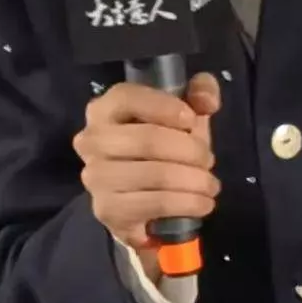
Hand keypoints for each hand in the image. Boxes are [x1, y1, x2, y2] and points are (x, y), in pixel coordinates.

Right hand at [74, 73, 221, 259]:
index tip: (192, 120)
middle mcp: (92, 141)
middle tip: (208, 159)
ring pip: (156, 174)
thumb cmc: (165, 144)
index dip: (165, 106)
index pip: (129, 98)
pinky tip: (202, 203)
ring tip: (209, 184)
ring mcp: (96, 178)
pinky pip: (156, 204)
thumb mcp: (185, 111)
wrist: (145, 198)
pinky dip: (187, 203)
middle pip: (148, 140)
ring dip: (194, 180)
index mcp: (104, 109)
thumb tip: (207, 101)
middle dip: (190, 150)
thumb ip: (201, 92)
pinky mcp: (107, 210)